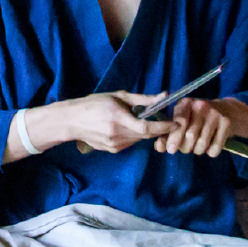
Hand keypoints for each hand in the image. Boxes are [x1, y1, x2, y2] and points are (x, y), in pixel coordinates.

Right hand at [59, 91, 174, 154]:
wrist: (72, 121)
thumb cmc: (94, 104)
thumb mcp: (118, 96)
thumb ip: (142, 98)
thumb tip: (164, 96)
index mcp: (118, 118)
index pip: (146, 127)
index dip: (164, 127)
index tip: (176, 123)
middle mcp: (117, 135)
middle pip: (146, 135)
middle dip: (158, 128)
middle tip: (165, 120)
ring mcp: (114, 145)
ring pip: (139, 139)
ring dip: (144, 131)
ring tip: (137, 120)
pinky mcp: (112, 150)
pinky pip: (130, 143)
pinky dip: (134, 135)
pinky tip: (124, 127)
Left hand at [155, 97, 247, 155]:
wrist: (225, 111)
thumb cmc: (196, 119)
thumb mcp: (181, 121)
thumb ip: (167, 134)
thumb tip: (159, 147)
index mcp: (185, 103)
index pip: (179, 122)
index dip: (174, 138)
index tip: (171, 150)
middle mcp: (201, 105)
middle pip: (190, 135)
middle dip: (185, 147)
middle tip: (185, 149)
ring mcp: (215, 114)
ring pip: (202, 143)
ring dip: (197, 151)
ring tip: (197, 147)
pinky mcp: (226, 123)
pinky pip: (215, 147)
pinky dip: (210, 152)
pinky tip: (209, 147)